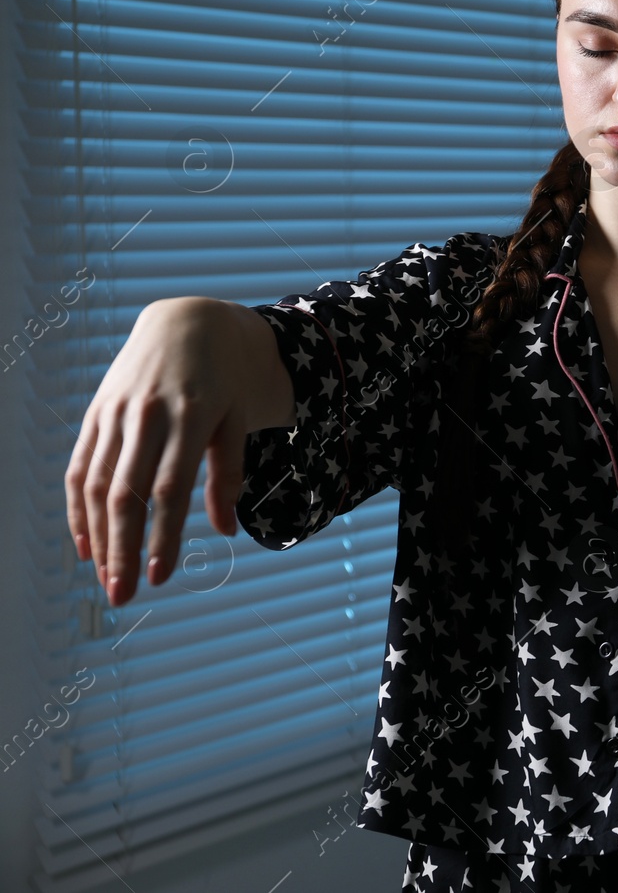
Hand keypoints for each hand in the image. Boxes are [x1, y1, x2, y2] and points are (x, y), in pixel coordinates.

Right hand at [63, 298, 289, 606]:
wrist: (189, 323)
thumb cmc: (225, 379)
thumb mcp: (239, 420)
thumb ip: (229, 474)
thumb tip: (225, 530)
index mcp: (191, 418)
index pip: (169, 490)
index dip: (162, 537)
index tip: (159, 577)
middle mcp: (147, 416)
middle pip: (126, 494)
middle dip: (122, 549)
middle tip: (121, 595)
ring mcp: (116, 413)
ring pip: (95, 484)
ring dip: (96, 537)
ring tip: (104, 577)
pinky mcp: (96, 412)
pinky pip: (79, 466)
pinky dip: (76, 507)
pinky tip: (84, 543)